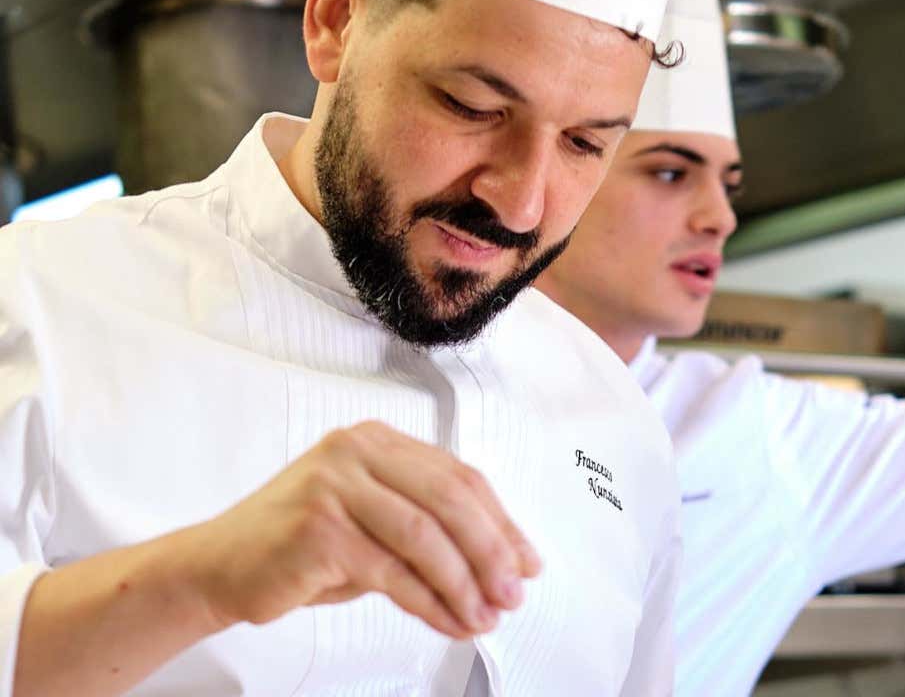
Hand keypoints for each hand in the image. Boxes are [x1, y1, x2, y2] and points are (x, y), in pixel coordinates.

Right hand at [183, 421, 541, 638]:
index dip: (501, 521)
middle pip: (450, 499)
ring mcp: (334, 486)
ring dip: (465, 583)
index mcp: (376, 440)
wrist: (219, 567)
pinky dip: (430, 602)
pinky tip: (450, 621)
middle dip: (492, 551)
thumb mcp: (372, 520)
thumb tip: (502, 561)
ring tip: (487, 615)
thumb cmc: (300, 546)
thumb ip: (428, 525)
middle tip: (515, 592)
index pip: (459, 477)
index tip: (528, 561)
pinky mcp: (319, 529)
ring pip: (426, 536)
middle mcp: (355, 451)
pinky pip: (393, 572)